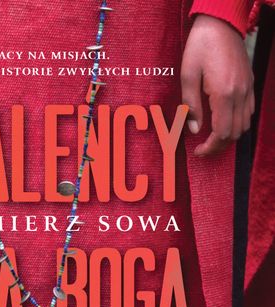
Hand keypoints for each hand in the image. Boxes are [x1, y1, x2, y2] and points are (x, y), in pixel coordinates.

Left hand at [181, 14, 254, 156]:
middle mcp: (240, 93)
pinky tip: (224, 122)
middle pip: (235, 133)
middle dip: (219, 146)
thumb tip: (194, 130)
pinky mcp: (249, 83)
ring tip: (212, 138)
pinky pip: (248, 111)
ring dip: (229, 136)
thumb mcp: (188, 75)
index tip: (198, 151)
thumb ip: (191, 106)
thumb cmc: (201, 46)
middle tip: (203, 149)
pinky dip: (238, 123)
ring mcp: (247, 88)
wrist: (221, 22)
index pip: (222, 132)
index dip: (210, 147)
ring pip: (244, 125)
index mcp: (223, 93)